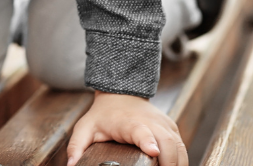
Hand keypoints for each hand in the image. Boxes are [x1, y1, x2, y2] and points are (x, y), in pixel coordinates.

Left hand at [66, 92, 186, 165]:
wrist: (121, 93)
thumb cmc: (102, 114)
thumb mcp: (85, 127)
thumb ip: (76, 145)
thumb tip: (71, 164)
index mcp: (129, 123)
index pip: (141, 132)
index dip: (147, 142)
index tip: (152, 151)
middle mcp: (150, 122)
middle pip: (167, 143)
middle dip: (169, 163)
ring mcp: (164, 124)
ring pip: (178, 146)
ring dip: (177, 164)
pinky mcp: (171, 128)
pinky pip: (182, 146)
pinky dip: (181, 160)